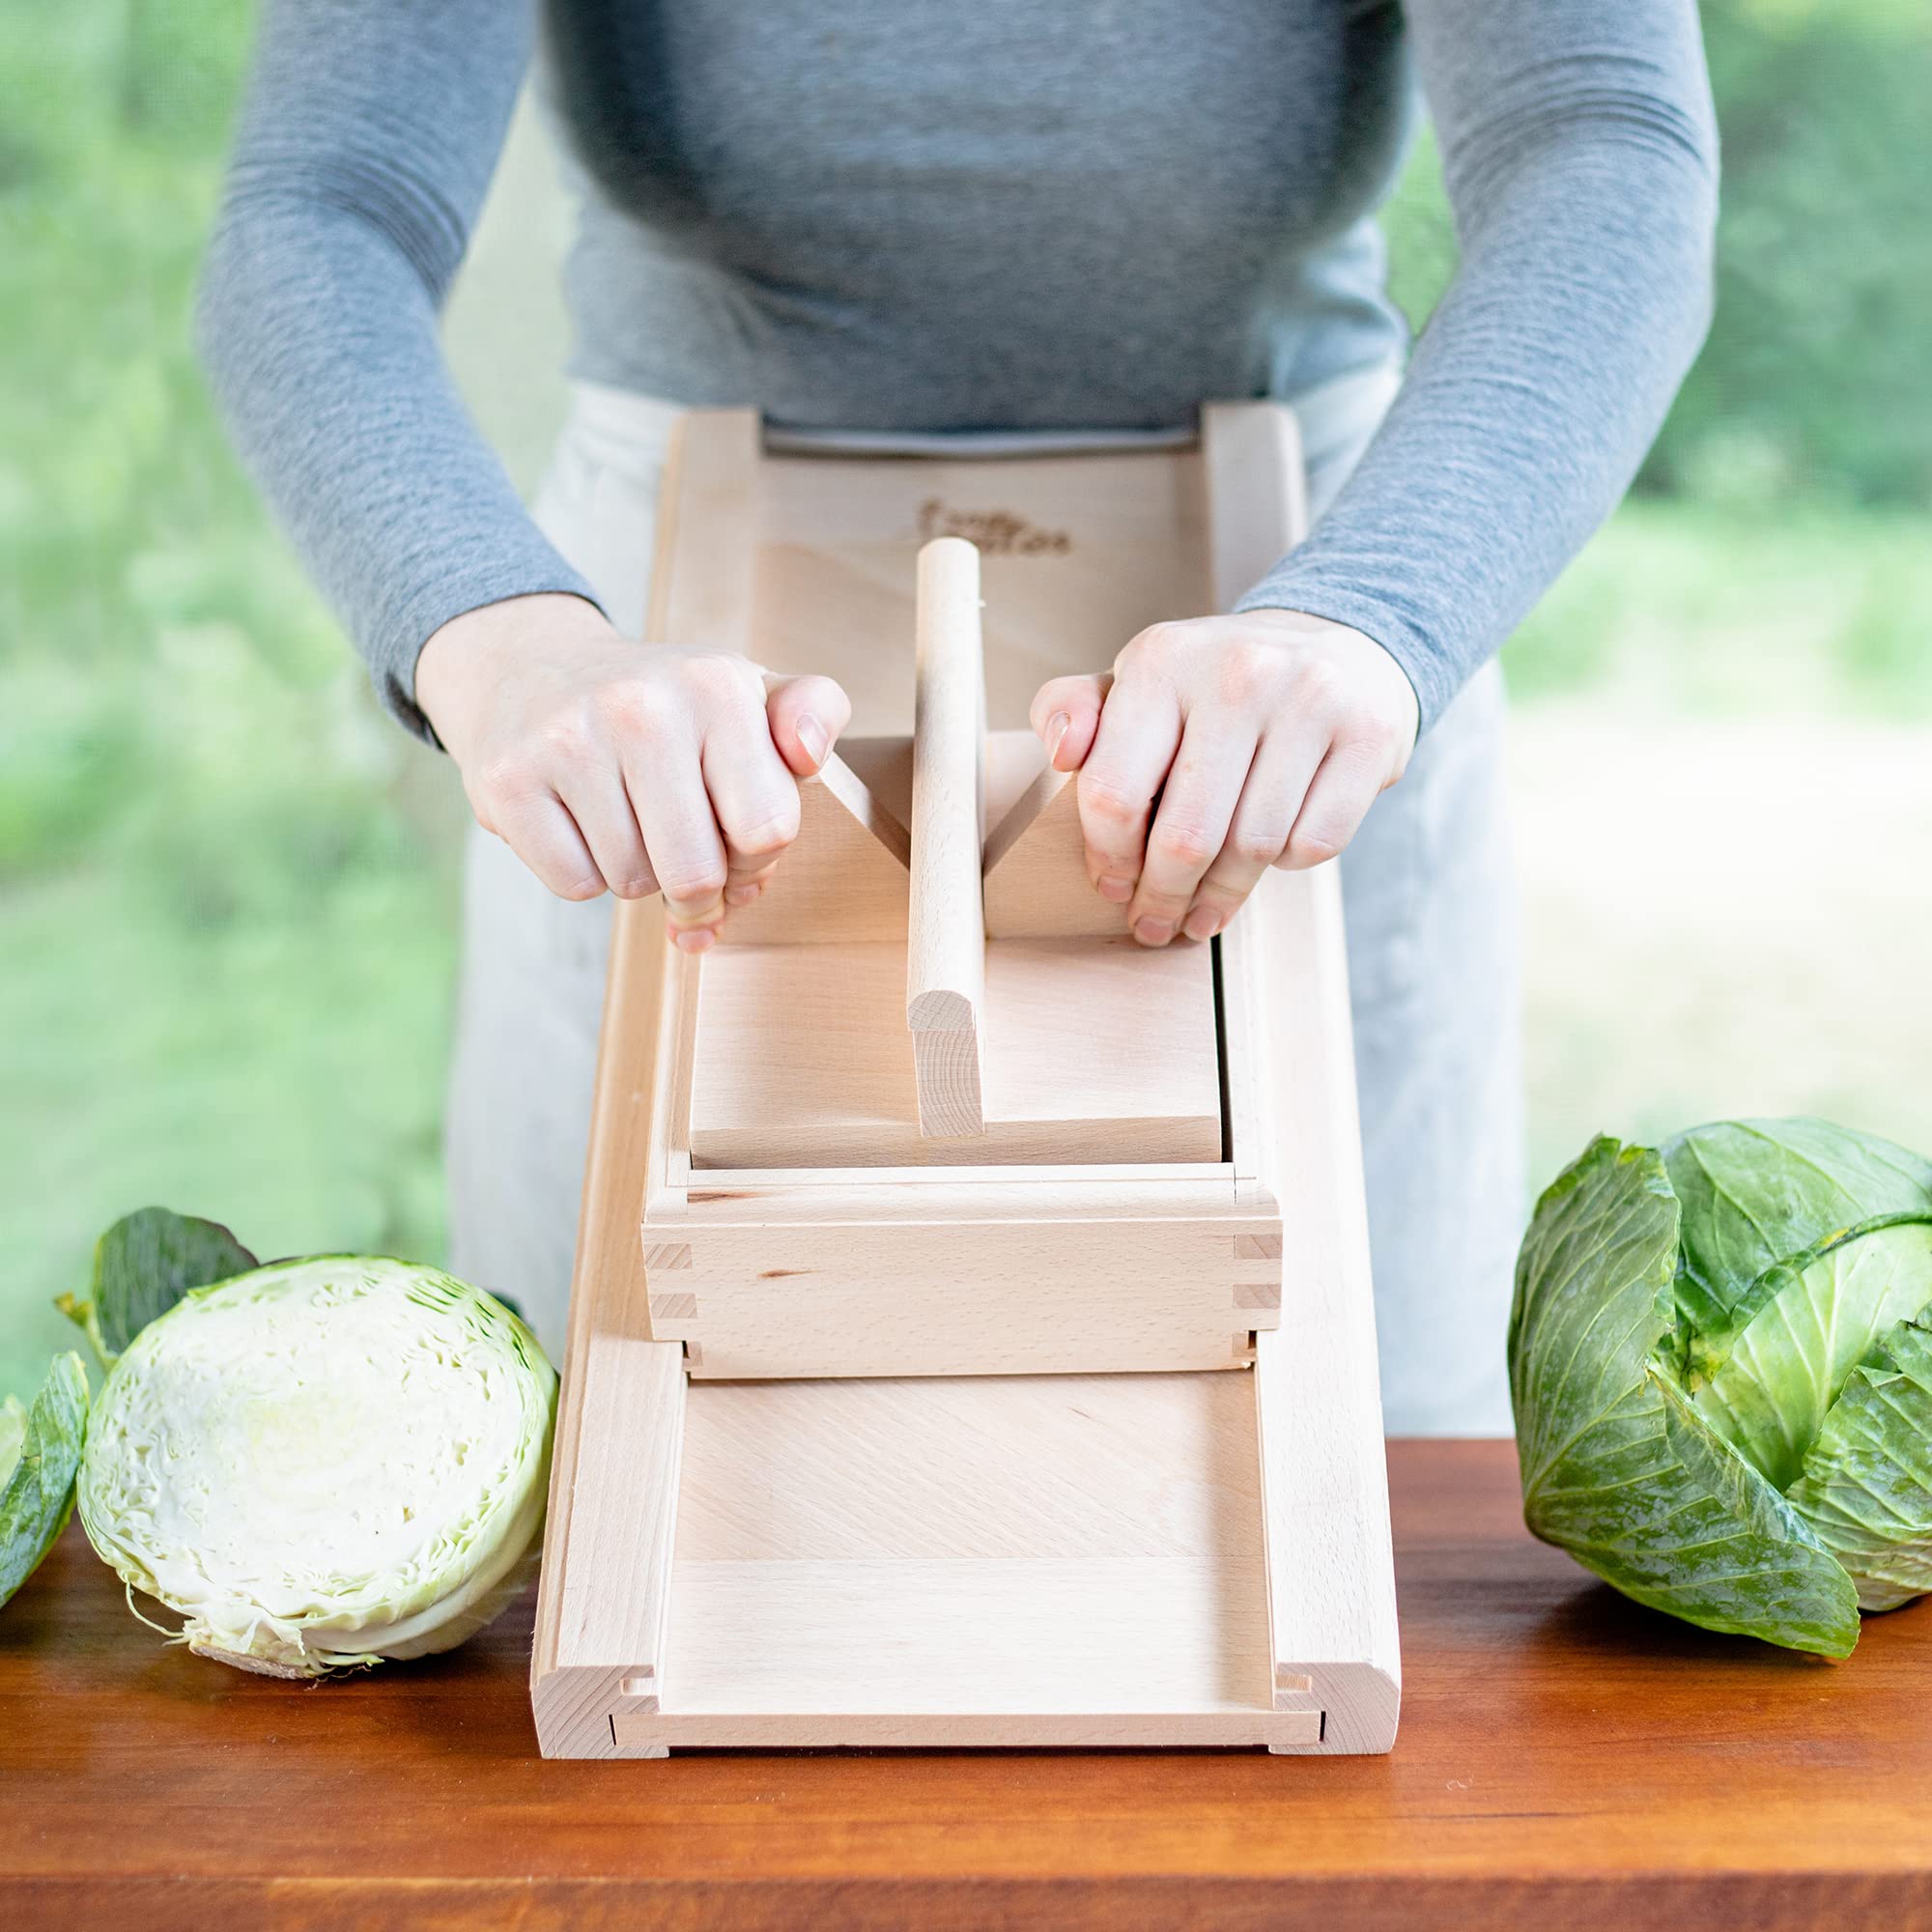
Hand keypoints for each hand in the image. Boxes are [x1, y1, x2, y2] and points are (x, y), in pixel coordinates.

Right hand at [415, 593, 850, 948]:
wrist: (532, 667)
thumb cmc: (664, 706)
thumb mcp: (747, 693)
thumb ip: (812, 714)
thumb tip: (807, 753)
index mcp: (717, 686)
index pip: (768, 831)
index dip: (755, 858)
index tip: (735, 838)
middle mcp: (642, 706)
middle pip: (696, 873)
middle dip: (697, 885)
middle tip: (683, 854)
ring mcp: (569, 740)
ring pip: (633, 883)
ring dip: (638, 874)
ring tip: (627, 820)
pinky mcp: (509, 779)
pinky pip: (574, 884)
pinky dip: (583, 873)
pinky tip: (580, 822)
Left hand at [1028, 609, 1417, 945]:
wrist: (1339, 646)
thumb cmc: (1216, 686)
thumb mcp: (1138, 683)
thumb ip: (1073, 710)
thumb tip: (1062, 753)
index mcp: (1163, 660)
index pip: (1115, 792)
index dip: (1108, 858)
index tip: (1112, 888)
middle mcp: (1238, 673)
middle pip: (1186, 836)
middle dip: (1164, 898)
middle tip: (1157, 925)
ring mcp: (1311, 700)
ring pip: (1253, 849)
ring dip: (1223, 895)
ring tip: (1206, 910)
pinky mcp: (1368, 735)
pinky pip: (1314, 844)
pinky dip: (1287, 863)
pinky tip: (1272, 851)